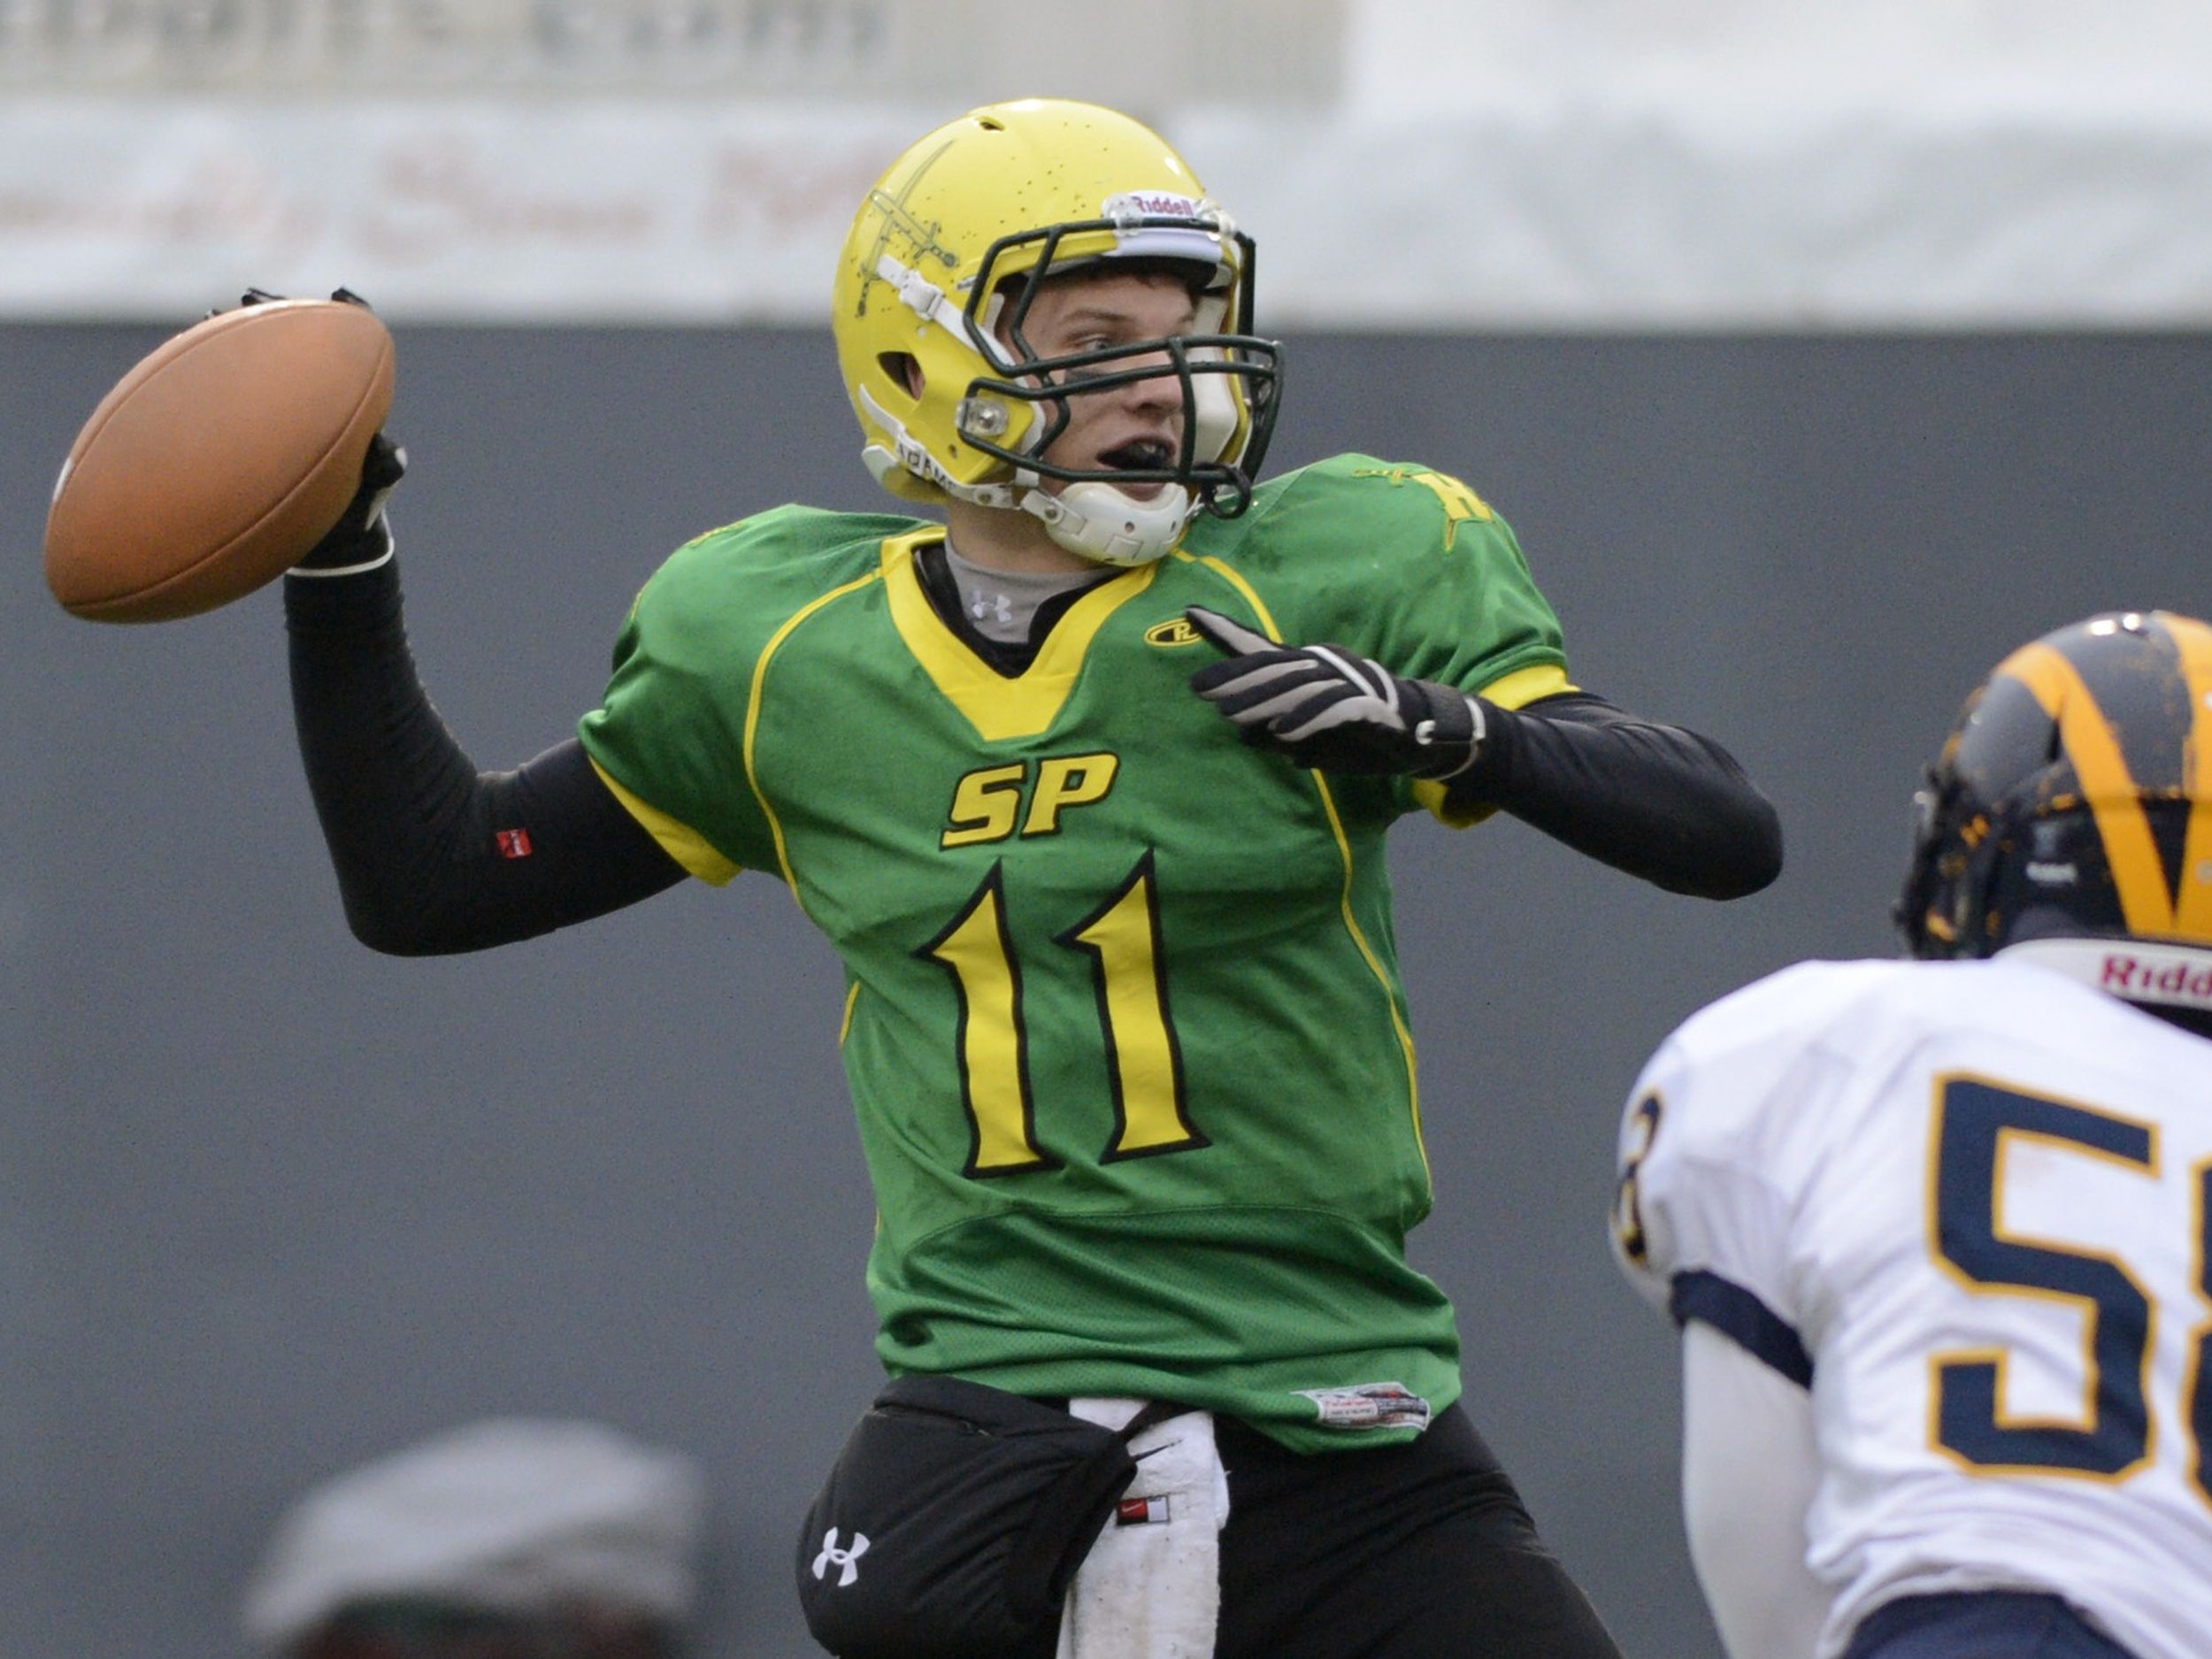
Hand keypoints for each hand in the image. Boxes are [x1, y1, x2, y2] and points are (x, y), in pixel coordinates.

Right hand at [216, 288, 403, 575]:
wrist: (326, 545)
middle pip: (297, 339)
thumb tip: (391, 452)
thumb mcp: (372, 496)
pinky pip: (228, 399)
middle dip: (276, 311)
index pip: (356, 348)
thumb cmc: (354, 516)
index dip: (352, 316)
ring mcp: (280, 413)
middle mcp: (314, 398)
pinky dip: (209, 381)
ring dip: (236, 336)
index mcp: (351, 405)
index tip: (343, 298)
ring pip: (256, 361)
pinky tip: (182, 366)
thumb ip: (384, 472)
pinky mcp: (252, 432)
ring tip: (211, 315)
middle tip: (250, 297)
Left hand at [1185, 606, 1485, 778]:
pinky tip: (1282, 733)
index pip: (1263, 650)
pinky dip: (1307, 720)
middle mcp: (1325, 668)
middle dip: (1237, 678)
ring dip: (1264, 702)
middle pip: (1276, 667)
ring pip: (1301, 686)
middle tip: (1201, 690)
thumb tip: (1245, 735)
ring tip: (1232, 716)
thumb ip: (1277, 734)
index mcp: (1307, 671)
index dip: (1228, 632)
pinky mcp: (1370, 706)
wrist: (1413, 739)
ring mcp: (1349, 683)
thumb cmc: (1355, 733)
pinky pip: (1334, 708)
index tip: (1191, 613)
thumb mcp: (1307, 737)